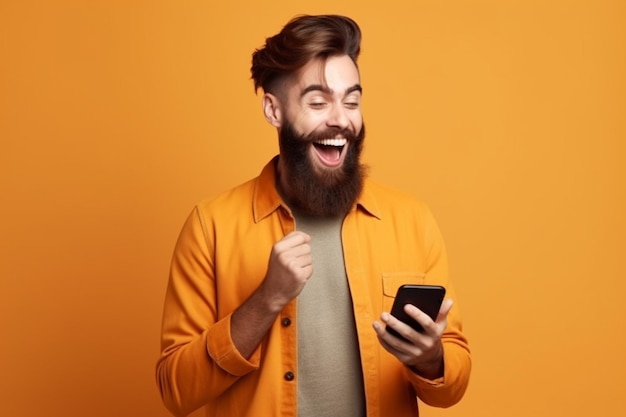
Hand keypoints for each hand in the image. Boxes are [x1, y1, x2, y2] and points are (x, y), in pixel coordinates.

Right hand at [231, 231, 311, 358]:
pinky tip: (296, 277)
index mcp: (278, 247)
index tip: (300, 247)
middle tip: (293, 264)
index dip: (303, 241)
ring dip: (305, 265)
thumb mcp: (277, 254)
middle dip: (303, 255)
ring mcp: (292, 265)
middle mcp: (284, 255)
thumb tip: (307, 237)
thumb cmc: (277, 273)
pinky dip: (306, 273)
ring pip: (310, 258)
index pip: (299, 236)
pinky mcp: (299, 275)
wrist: (272, 293)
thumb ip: (289, 243)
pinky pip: (311, 268)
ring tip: (294, 270)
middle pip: (307, 247)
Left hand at [372, 299, 453, 378]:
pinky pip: (392, 350)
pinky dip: (384, 341)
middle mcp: (426, 345)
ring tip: (376, 323)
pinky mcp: (406, 359)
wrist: (431, 357)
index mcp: (435, 334)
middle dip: (395, 324)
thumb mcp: (440, 323)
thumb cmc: (432, 333)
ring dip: (384, 333)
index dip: (417, 314)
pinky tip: (378, 332)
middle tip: (383, 314)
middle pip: (409, 334)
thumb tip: (449, 300)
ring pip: (397, 343)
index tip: (406, 305)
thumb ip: (442, 311)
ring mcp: (416, 354)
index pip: (427, 323)